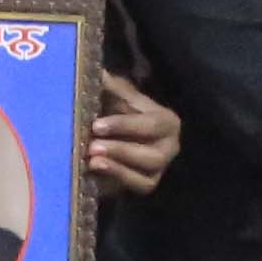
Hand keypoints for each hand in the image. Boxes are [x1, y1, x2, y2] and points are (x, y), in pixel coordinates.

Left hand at [89, 67, 180, 199]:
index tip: (97, 125)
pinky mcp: (146, 183)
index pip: (152, 125)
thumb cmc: (119, 109)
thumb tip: (97, 73)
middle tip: (92, 146)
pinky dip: (117, 180)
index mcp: (166, 121)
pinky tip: (94, 172)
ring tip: (92, 160)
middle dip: (121, 151)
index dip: (124, 126)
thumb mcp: (117, 95)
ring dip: (118, 168)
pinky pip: (137, 187)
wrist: (117, 132)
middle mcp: (170, 147)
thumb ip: (110, 86)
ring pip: (146, 176)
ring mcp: (160, 169)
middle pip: (152, 155)